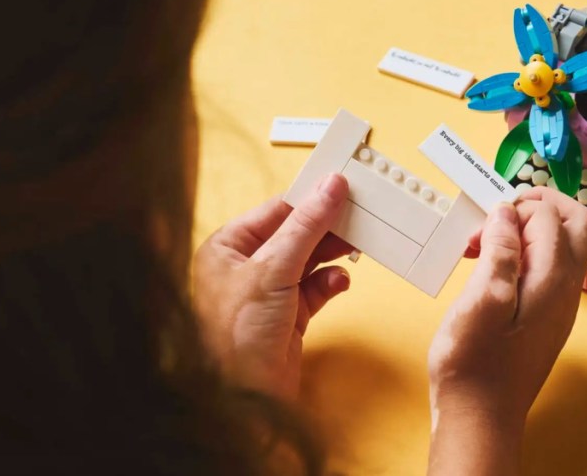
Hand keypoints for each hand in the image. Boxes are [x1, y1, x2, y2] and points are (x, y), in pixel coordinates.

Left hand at [192, 174, 353, 399]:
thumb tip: (329, 189)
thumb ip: (306, 226)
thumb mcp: (273, 269)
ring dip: (333, 255)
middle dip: (327, 228)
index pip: (275, 211)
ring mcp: (268, 293)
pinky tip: (340, 281)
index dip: (309, 199)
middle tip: (359, 216)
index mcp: (227, 248)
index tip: (341, 187)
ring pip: (309, 261)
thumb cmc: (235, 336)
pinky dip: (330, 283)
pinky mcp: (288, 317)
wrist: (243, 400)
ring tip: (357, 245)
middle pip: (296, 234)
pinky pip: (315, 289)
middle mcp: (244, 267)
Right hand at [427, 187, 586, 474]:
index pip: (550, 216)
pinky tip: (493, 272)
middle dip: (540, 206)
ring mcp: (560, 305)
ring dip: (530, 231)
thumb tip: (507, 214)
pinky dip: (526, 256)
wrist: (480, 417)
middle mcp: (566, 290)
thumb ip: (500, 251)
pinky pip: (549, 270)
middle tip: (499, 214)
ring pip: (564, 246)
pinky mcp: (546, 319)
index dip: (514, 208)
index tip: (482, 225)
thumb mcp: (480, 300)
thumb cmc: (475, 365)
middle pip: (576, 224)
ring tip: (487, 245)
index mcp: (553, 280)